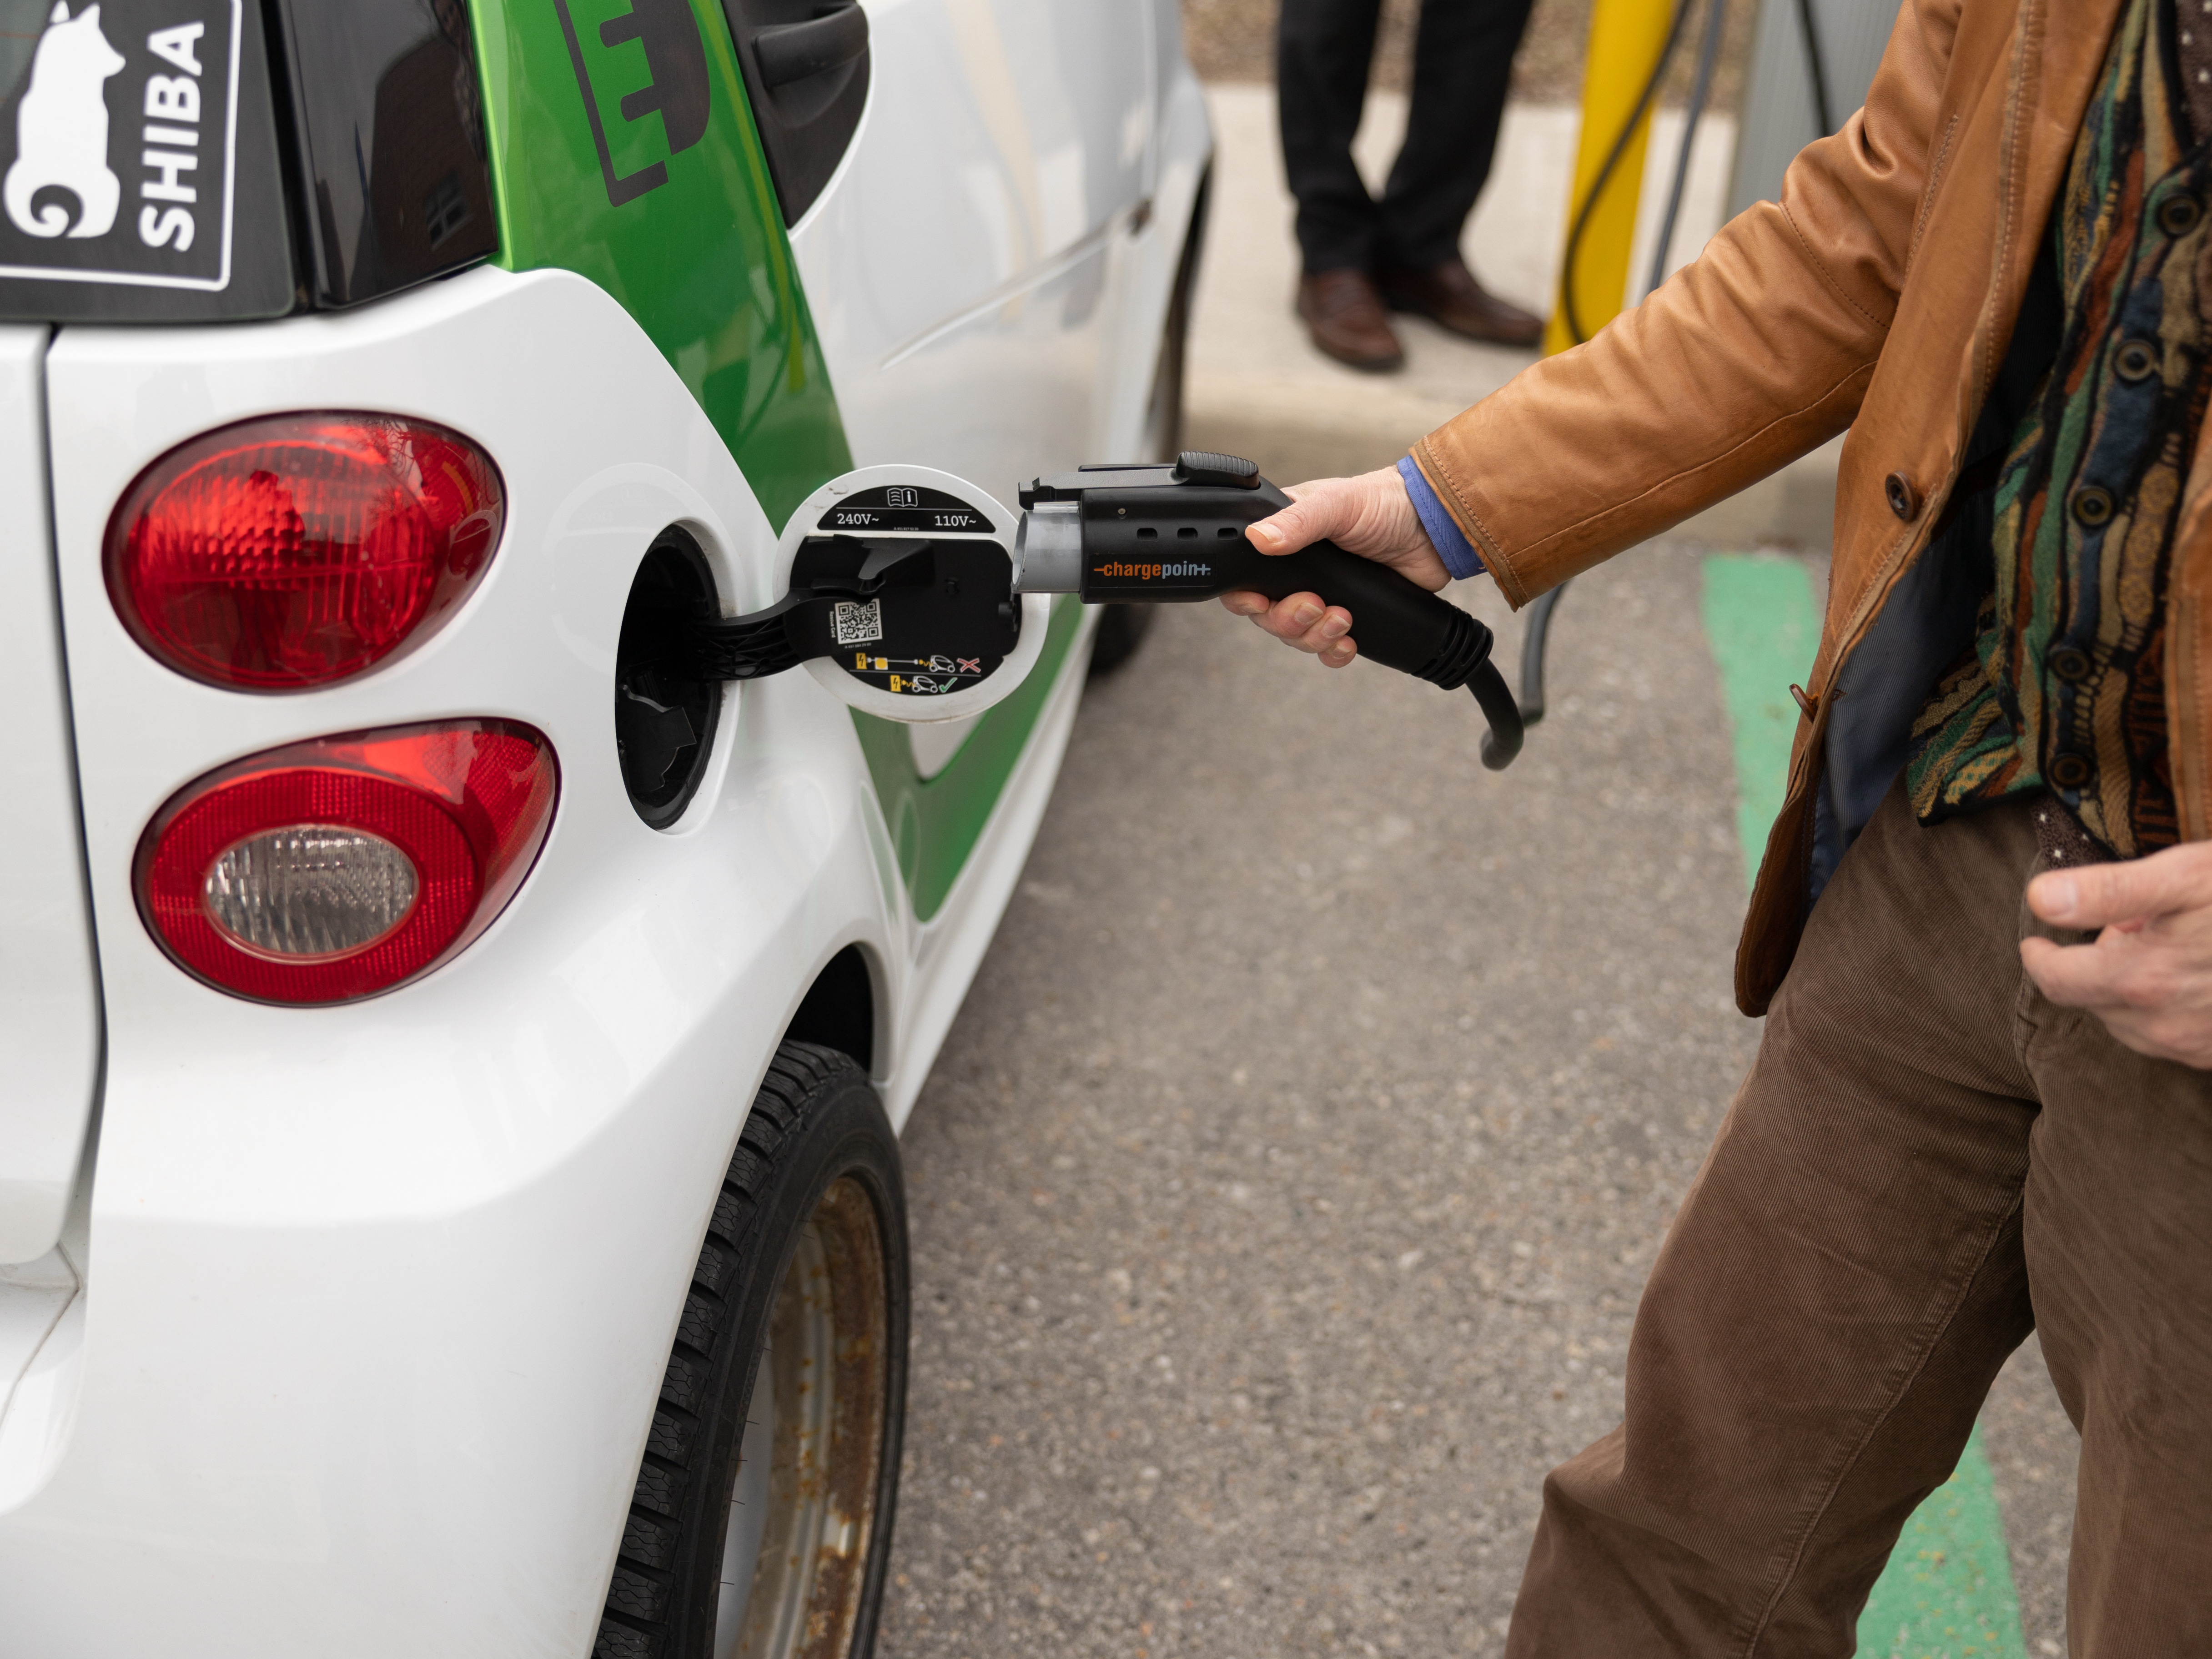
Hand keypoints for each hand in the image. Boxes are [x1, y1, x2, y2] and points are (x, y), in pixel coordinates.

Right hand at [1220, 466, 1450, 667]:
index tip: (1260, 602)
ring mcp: (1323, 595)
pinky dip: (1333, 651)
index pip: (1245, 577)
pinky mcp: (1350, 615)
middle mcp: (1298, 572)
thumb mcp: (1337, 504)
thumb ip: (1297, 521)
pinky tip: (1348, 643)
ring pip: (1296, 636)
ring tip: (1342, 618)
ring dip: (1314, 636)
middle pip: (1268, 615)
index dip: (1245, 596)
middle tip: (1316, 605)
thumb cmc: (1383, 502)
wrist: (1434, 527)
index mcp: (1283, 539)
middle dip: (1289, 620)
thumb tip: (1257, 539)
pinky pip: (1327, 648)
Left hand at [2022, 840, 2211, 1067]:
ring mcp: (2195, 1046)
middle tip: (2130, 926)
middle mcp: (2163, 1026)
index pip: (2056, 981)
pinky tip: (2194, 974)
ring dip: (2130, 988)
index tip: (2035, 942)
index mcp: (2140, 981)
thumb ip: (2107, 892)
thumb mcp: (2183, 876)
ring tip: (2167, 944)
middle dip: (2096, 964)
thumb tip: (2039, 899)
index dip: (2039, 958)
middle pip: (2093, 1000)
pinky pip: (2169, 1037)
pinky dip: (2163, 1008)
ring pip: (2130, 1022)